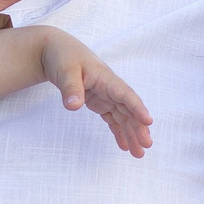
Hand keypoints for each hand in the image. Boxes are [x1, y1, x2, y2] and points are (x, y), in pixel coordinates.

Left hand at [41, 35, 153, 156]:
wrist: (55, 50)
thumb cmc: (62, 56)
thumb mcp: (64, 71)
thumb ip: (70, 88)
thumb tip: (73, 107)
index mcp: (105, 78)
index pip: (125, 94)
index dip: (137, 108)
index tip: (148, 121)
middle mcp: (110, 87)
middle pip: (128, 109)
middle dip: (138, 127)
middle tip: (146, 146)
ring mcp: (106, 95)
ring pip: (123, 116)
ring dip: (132, 134)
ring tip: (138, 154)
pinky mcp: (99, 101)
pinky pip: (113, 118)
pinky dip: (119, 131)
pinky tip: (124, 146)